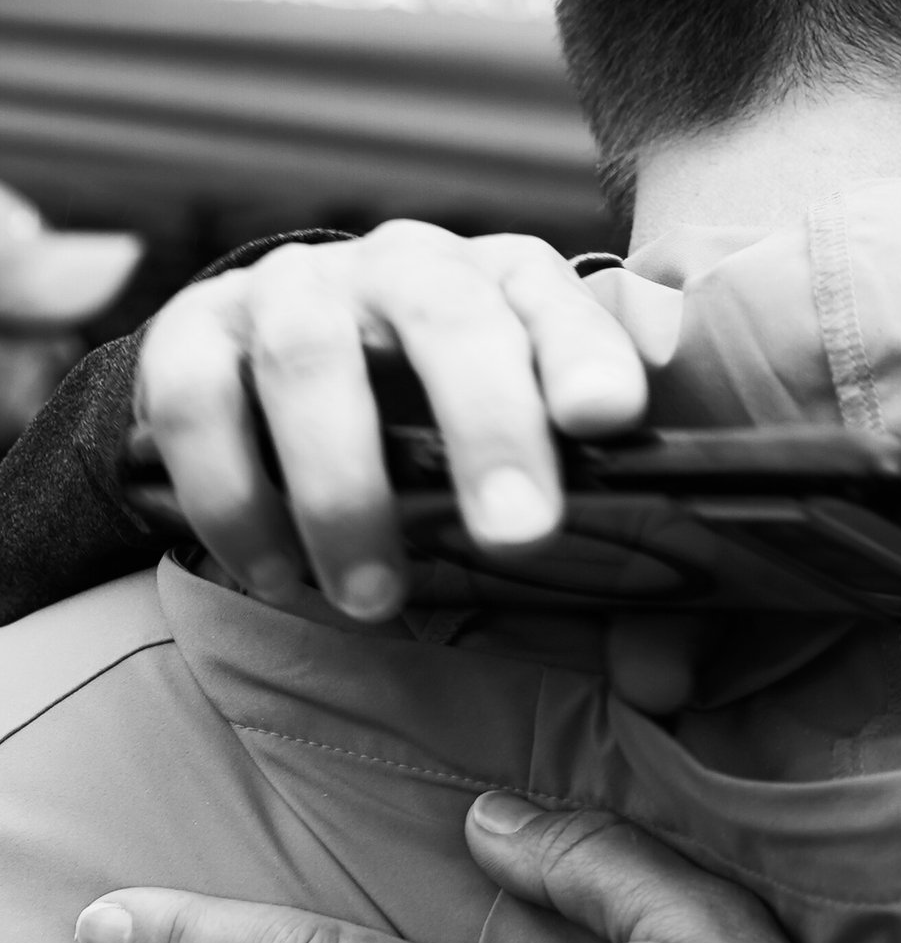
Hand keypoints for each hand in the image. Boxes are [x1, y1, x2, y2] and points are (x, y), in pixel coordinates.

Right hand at [136, 221, 654, 622]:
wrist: (264, 358)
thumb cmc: (426, 416)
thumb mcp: (513, 447)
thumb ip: (591, 536)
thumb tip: (666, 676)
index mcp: (500, 279)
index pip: (554, 297)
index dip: (585, 351)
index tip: (611, 417)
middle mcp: (400, 266)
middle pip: (447, 317)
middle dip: (488, 424)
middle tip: (518, 532)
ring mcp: (291, 290)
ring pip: (313, 360)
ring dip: (347, 488)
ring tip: (376, 598)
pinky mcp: (192, 332)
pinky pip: (201, 404)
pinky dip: (235, 497)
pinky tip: (274, 576)